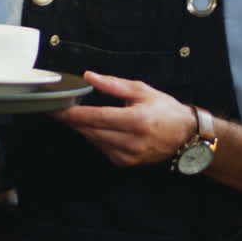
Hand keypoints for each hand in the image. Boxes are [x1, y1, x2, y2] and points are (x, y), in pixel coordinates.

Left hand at [53, 71, 196, 167]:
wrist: (186, 137)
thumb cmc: (166, 111)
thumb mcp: (142, 91)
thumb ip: (113, 85)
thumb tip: (89, 77)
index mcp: (136, 121)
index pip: (95, 118)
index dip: (72, 114)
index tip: (55, 108)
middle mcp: (131, 142)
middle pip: (90, 131)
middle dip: (72, 120)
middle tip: (57, 108)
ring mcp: (127, 156)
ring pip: (93, 140)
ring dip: (82, 127)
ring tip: (75, 114)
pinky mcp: (125, 163)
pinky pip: (102, 148)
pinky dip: (96, 136)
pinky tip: (98, 127)